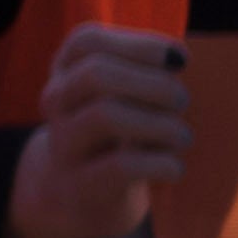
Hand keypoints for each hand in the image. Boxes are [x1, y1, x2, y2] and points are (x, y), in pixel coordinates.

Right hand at [8, 22, 194, 237]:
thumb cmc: (118, 132)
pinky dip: (163, 164)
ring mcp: (64, 145)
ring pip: (106, 115)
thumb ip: (145, 68)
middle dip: (155, 84)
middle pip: (96, 74)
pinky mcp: (81, 185)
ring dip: (162, 124)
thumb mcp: (123, 94)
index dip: (141, 45)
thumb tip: (176, 57)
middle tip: (181, 102)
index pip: (87, 42)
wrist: (78, 195)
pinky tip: (174, 168)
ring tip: (181, 137)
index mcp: (66, 73)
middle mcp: (57, 104)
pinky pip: (123, 166)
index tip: (179, 61)